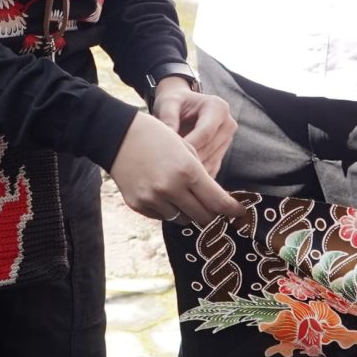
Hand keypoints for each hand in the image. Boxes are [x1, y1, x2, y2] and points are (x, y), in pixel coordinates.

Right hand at [109, 110, 245, 224]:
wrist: (117, 136)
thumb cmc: (156, 137)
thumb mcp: (186, 149)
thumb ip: (202, 175)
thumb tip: (215, 200)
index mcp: (187, 171)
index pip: (217, 201)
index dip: (231, 210)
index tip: (238, 212)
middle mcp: (171, 188)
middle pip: (202, 216)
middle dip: (212, 215)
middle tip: (215, 210)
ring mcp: (153, 199)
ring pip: (182, 220)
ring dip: (188, 212)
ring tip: (183, 197)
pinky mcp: (138, 205)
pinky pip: (162, 217)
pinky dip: (168, 210)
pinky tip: (162, 194)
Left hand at [151, 76, 236, 176]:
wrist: (182, 105)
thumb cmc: (174, 102)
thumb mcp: (168, 103)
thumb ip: (168, 118)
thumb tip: (167, 137)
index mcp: (218, 108)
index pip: (205, 133)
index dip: (188, 146)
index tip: (167, 156)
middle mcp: (228, 124)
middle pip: (209, 149)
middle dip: (188, 161)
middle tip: (167, 172)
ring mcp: (227, 141)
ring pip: (210, 162)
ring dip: (191, 173)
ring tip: (170, 177)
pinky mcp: (221, 154)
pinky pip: (210, 170)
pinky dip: (195, 178)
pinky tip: (179, 182)